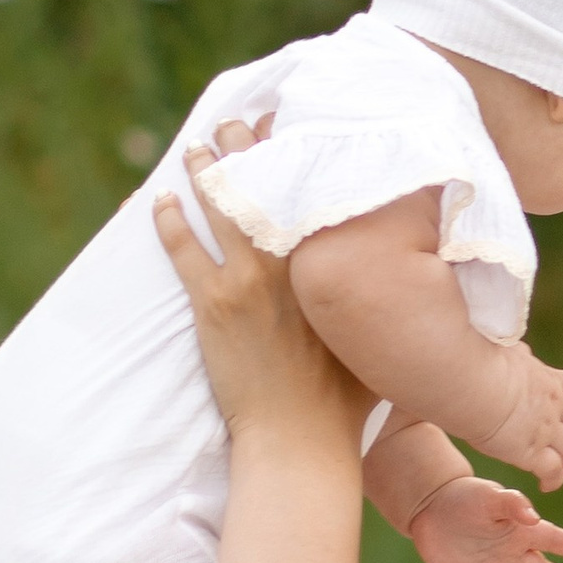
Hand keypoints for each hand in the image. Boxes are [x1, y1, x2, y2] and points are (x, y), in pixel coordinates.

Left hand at [152, 127, 369, 445]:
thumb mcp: (378, 340)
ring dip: (205, 170)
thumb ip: (381, 300)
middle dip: (246, 146)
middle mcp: (289, 262)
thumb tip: (402, 278)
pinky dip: (167, 220)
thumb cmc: (346, 401)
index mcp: (330, 265)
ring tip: (198, 147)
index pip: (312, 190)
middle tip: (235, 123)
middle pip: (263, 184)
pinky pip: (182, 248)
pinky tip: (160, 200)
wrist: (300, 439)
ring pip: (218, 206)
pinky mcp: (213, 305)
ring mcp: (248, 281)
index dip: (298, 153)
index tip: (288, 129)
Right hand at [471, 348, 562, 492]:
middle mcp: (554, 405)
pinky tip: (547, 486)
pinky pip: (553, 471)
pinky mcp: (531, 451)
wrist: (470, 379)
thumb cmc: (477, 361)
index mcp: (548, 379)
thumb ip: (518, 357)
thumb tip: (522, 351)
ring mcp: (546, 429)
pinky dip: (554, 480)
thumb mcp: (507, 353)